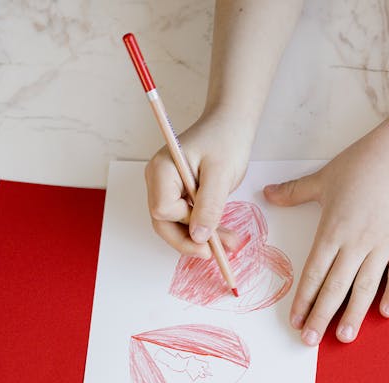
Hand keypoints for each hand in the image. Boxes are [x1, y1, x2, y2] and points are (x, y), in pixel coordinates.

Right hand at [144, 111, 252, 258]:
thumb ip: (209, 206)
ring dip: (199, 238)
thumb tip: (198, 237)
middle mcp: (157, 180)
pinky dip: (203, 228)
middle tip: (216, 253)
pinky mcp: (178, 193)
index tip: (211, 228)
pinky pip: (185, 218)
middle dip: (190, 240)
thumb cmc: (225, 139)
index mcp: (162, 170)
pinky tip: (222, 234)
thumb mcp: (221, 174)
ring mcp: (166, 187)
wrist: (231, 123)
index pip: (164, 210)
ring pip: (175, 225)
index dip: (186, 223)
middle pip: (164, 223)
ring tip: (228, 243)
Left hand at [264, 123, 388, 344]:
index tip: (296, 321)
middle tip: (310, 341)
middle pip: (334, 288)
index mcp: (332, 231)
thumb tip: (266, 193)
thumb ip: (293, 192)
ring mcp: (382, 245)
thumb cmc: (362, 164)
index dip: (303, 301)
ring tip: (344, 337)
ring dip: (353, 314)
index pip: (313, 274)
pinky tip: (385, 313)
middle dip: (320, 317)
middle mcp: (355, 243)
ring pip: (365, 287)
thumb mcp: (323, 178)